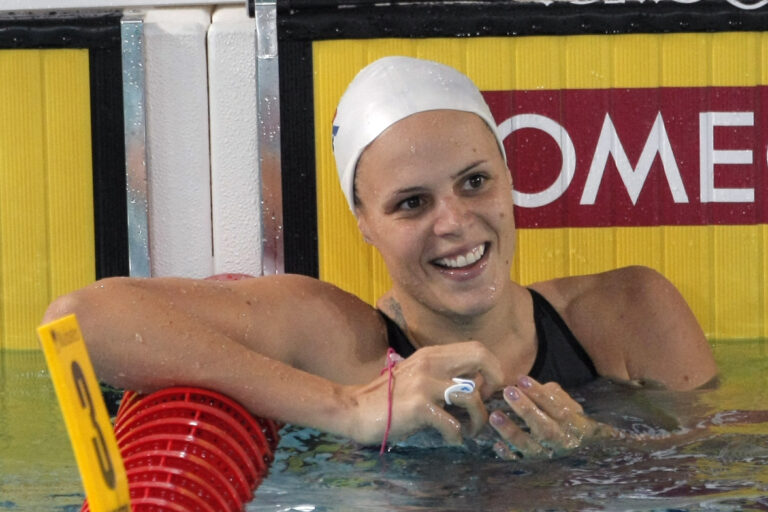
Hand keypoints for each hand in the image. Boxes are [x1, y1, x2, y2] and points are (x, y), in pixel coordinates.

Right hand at [345, 341, 503, 445]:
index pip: (477, 348)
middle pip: (480, 358)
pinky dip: (457, 436)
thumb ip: (442, 374)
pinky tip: (450, 440)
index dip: (491, 369)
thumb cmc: (387, 398)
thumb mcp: (416, 375)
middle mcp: (430, 363)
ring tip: (469, 431)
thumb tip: (476, 384)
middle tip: (486, 404)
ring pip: (472, 396)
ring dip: (478, 419)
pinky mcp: (419, 407)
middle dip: (494, 382)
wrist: (354, 410)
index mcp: (432, 354)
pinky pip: (453, 424)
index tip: (487, 390)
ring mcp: (424, 384)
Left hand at [489, 376, 616, 459]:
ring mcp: (547, 454)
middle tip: (508, 391)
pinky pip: (519, 461)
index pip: (558, 408)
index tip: (521, 380)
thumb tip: (524, 383)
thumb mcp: (566, 403)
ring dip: (511, 431)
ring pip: (529, 447)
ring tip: (495, 416)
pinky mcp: (533, 464)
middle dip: (526, 409)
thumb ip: (550, 393)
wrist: (577, 445)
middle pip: (544, 428)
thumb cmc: (565, 417)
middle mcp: (561, 441)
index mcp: (573, 424)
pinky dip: (507, 454)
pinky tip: (496, 444)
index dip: (539, 394)